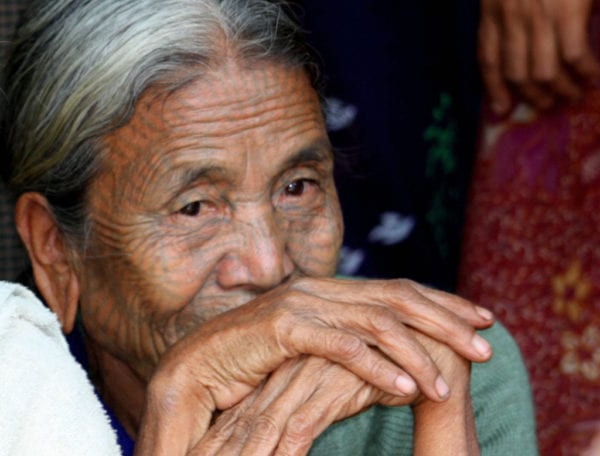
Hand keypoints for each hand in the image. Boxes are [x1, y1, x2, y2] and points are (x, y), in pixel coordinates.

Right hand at [136, 277, 492, 455]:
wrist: (194, 369)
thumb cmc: (249, 367)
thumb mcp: (308, 354)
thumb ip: (344, 347)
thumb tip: (390, 363)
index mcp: (327, 291)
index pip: (397, 290)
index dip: (442, 302)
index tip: (482, 320)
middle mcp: (318, 290)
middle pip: (398, 298)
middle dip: (447, 320)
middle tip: (487, 344)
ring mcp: (301, 304)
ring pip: (377, 323)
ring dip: (420, 353)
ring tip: (448, 382)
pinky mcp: (283, 327)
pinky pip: (342, 347)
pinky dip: (378, 369)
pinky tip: (404, 391)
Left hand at [477, 0, 599, 114]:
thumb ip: (504, 5)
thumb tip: (515, 31)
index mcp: (489, 8)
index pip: (487, 59)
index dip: (494, 88)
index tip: (501, 108)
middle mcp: (508, 18)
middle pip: (516, 72)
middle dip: (532, 95)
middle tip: (547, 104)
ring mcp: (536, 18)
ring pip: (544, 71)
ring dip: (560, 89)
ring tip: (571, 95)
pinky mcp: (566, 13)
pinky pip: (573, 57)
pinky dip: (584, 72)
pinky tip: (592, 78)